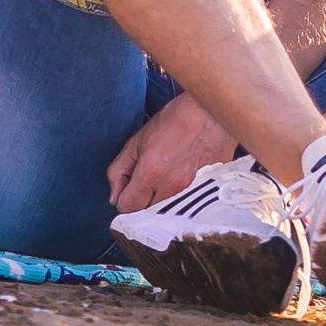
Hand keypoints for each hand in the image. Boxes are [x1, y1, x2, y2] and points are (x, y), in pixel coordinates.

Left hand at [105, 93, 239, 212]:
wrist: (211, 111)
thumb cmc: (175, 120)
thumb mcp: (137, 140)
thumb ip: (119, 170)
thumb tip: (114, 196)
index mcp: (151, 171)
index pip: (127, 207)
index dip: (124, 199)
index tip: (129, 190)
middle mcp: (173, 185)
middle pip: (147, 214)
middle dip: (143, 202)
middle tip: (148, 182)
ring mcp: (193, 190)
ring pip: (167, 212)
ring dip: (163, 201)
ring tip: (168, 178)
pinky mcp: (209, 189)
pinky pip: (189, 205)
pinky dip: (183, 197)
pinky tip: (185, 178)